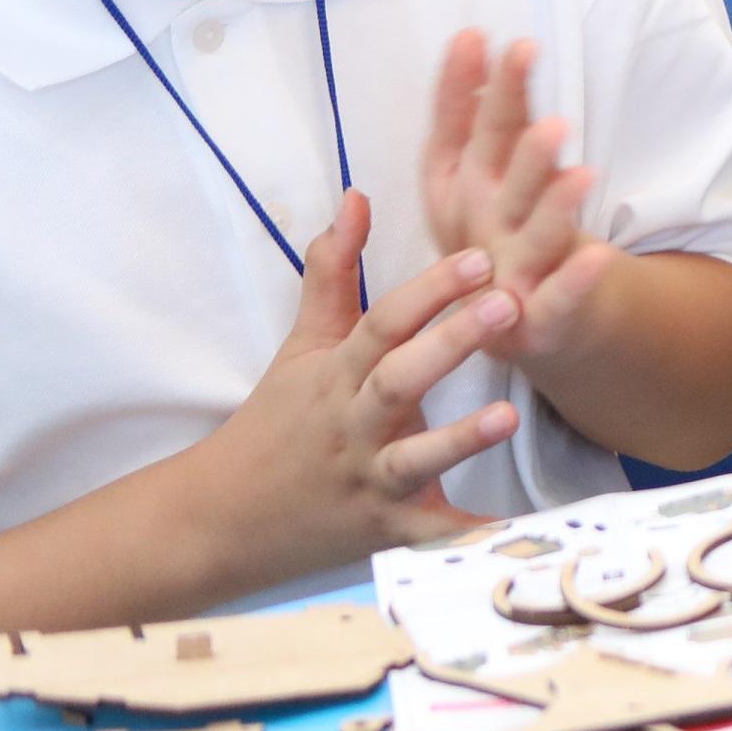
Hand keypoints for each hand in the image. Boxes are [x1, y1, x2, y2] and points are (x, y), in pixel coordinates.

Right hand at [197, 193, 515, 581]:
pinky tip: (511, 531)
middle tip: (508, 304)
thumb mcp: (301, 346)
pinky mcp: (382, 530)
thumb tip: (357, 194)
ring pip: (414, 457)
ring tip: (509, 415)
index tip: (481, 255)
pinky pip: (429, 536)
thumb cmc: (278, 421)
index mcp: (338, 374)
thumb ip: (332, 272)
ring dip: (459, 440)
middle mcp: (352, 424)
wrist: (220, 520)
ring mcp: (367, 479)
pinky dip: (465, 535)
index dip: (429, 289)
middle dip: (451, 343)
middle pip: (399, 379)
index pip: (383, 323)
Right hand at [418, 34, 616, 360]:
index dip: (460, 90)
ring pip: (530, 235)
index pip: (455, 135)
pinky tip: (599, 256)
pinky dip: (575, 280)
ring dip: (550, 202)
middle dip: (504, 119)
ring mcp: (504, 279)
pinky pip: (559, 300)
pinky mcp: (539, 323)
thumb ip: (482, 116)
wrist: (530, 327)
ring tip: (579, 168)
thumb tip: (472, 39)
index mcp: (458, 195)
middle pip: (490, 171)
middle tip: (523, 63)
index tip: (474, 36)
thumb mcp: (486, 175)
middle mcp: (476, 232)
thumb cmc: (506, 235)